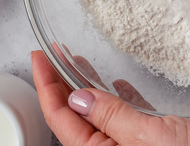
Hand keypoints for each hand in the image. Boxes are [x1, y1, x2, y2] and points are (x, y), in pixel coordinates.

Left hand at [31, 50, 189, 145]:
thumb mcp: (148, 136)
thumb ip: (110, 116)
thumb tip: (75, 96)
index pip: (60, 118)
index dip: (45, 85)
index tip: (38, 56)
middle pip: (74, 116)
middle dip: (60, 83)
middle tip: (50, 53)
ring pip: (98, 114)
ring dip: (85, 86)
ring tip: (75, 60)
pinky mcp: (151, 143)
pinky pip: (124, 119)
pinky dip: (116, 98)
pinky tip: (117, 83)